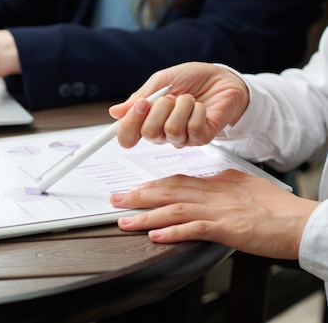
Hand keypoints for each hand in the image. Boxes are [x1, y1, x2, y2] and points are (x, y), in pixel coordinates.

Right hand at [109, 62, 248, 147]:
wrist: (222, 77)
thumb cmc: (192, 79)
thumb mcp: (161, 81)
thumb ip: (139, 97)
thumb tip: (115, 112)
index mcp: (147, 120)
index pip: (127, 136)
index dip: (129, 124)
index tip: (140, 105)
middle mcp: (162, 132)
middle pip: (148, 133)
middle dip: (159, 108)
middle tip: (169, 97)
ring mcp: (182, 137)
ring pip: (171, 130)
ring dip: (181, 106)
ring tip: (188, 98)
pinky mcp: (201, 137)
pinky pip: (192, 128)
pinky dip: (197, 110)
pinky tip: (200, 106)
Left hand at [110, 169, 318, 258]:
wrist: (301, 221)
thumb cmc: (278, 207)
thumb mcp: (245, 185)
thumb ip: (222, 183)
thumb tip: (208, 180)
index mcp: (217, 183)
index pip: (177, 180)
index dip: (151, 185)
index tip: (134, 188)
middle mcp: (214, 194)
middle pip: (169, 191)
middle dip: (139, 195)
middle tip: (116, 199)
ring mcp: (219, 211)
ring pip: (175, 209)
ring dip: (147, 215)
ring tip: (125, 220)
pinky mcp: (228, 229)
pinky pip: (195, 229)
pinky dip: (173, 232)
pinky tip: (156, 235)